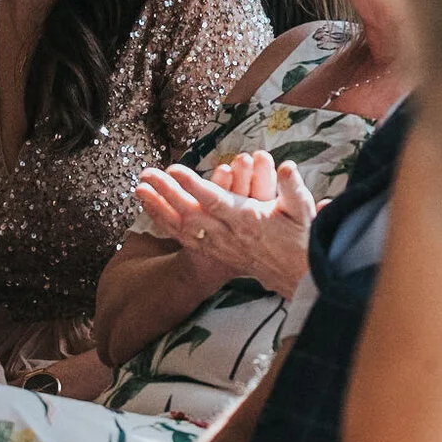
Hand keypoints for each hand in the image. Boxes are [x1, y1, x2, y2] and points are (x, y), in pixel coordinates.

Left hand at [134, 152, 320, 295]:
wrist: (295, 275)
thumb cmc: (299, 237)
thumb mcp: (302, 209)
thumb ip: (292, 187)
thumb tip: (286, 166)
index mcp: (247, 219)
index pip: (215, 200)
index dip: (194, 185)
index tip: (175, 169)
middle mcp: (227, 234)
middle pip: (190, 212)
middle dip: (166, 192)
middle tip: (147, 173)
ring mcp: (217, 245)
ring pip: (180, 227)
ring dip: (158, 207)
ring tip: (139, 188)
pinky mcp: (211, 251)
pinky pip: (182, 238)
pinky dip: (163, 223)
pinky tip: (149, 209)